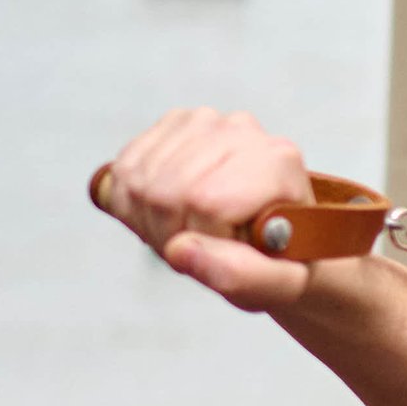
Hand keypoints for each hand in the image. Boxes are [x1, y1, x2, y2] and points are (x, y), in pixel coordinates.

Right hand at [92, 110, 315, 312]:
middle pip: (165, 191)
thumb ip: (240, 276)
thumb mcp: (278, 284)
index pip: (204, 201)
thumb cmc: (281, 258)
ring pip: (139, 180)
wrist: (279, 231)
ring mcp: (205, 120)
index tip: (224, 250)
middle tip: (203, 244)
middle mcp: (242, 129)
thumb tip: (181, 249)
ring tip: (191, 229)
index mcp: (277, 162)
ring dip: (151, 220)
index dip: (201, 239)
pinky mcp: (173, 123)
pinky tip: (170, 209)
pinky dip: (134, 201)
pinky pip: (125, 167)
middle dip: (171, 234)